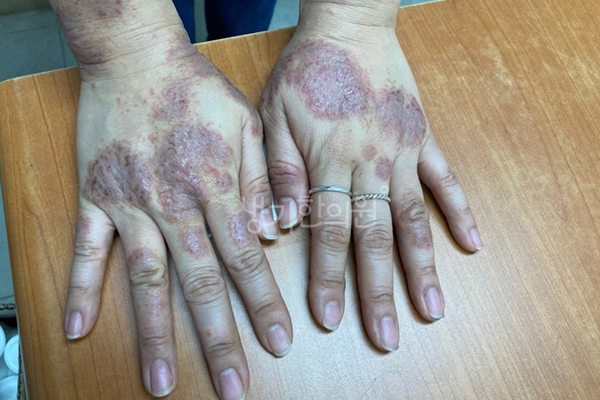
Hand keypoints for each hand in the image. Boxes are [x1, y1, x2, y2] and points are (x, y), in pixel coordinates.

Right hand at [64, 43, 291, 398]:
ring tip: (160, 383)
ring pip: (146, 278)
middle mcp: (174, 203)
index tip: (278, 344)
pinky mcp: (96, 197)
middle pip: (200, 281)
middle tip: (233, 387)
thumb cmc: (196, 89)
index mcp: (216, 185)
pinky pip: (86, 248)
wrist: (136, 57)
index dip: (263, 304)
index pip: (246, 259)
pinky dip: (81, 287)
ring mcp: (130, 203)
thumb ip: (262, 179)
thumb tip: (273, 231)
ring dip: (154, 331)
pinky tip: (77, 328)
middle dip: (218, 337)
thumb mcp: (246, 123)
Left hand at [260, 3, 481, 350]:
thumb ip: (280, 171)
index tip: (329, 317)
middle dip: (379, 289)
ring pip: (413, 217)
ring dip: (423, 265)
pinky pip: (446, 178)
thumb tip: (283, 223)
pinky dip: (460, 210)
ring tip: (432, 308)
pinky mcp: (424, 138)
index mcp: (330, 161)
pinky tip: (473, 243)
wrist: (348, 26)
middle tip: (385, 335)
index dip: (329, 276)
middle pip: (375, 236)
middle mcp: (371, 164)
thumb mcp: (273, 116)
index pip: (329, 231)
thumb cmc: (305, 71)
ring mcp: (403, 153)